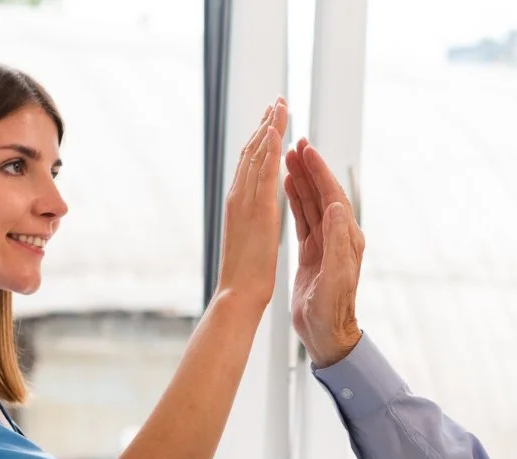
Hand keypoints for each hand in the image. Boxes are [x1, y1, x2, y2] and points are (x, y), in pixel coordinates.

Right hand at [214, 98, 287, 312]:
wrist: (237, 297)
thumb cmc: (243, 281)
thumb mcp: (248, 244)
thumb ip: (249, 223)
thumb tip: (249, 214)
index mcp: (242, 206)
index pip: (253, 165)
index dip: (262, 142)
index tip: (271, 121)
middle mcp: (241, 199)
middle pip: (254, 153)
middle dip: (266, 126)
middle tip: (276, 102)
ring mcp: (247, 203)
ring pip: (258, 157)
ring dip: (269, 128)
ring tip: (279, 105)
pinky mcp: (257, 212)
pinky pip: (263, 174)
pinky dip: (267, 150)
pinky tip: (275, 131)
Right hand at [284, 138, 364, 366]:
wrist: (326, 335)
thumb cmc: (331, 312)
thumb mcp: (335, 277)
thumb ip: (337, 242)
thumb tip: (335, 207)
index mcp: (347, 240)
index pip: (333, 197)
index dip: (320, 172)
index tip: (307, 149)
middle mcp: (339, 238)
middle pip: (323, 194)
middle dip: (311, 168)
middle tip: (296, 143)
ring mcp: (326, 245)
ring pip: (312, 204)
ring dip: (302, 180)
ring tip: (288, 157)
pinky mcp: (313, 254)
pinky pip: (303, 220)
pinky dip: (296, 200)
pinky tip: (288, 187)